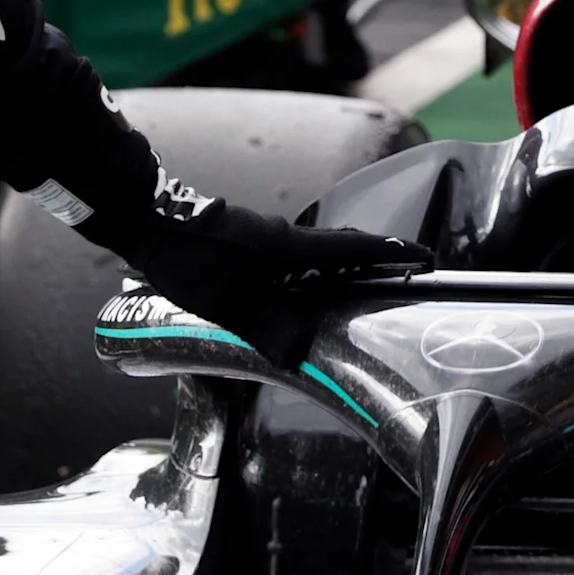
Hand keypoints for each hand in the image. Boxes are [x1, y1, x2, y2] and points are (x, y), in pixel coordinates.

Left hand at [81, 169, 426, 367]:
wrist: (148, 218)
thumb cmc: (190, 258)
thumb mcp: (226, 301)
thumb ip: (266, 328)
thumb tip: (300, 356)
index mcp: (290, 247)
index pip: (355, 248)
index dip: (392, 253)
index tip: (425, 258)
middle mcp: (285, 236)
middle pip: (343, 244)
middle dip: (375, 258)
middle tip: (401, 273)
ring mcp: (266, 235)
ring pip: (317, 249)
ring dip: (343, 263)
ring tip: (358, 286)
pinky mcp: (248, 239)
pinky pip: (296, 253)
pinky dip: (314, 267)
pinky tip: (299, 287)